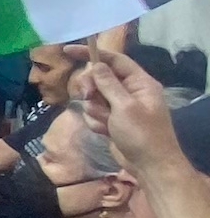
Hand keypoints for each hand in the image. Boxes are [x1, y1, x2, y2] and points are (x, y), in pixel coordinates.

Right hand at [68, 45, 187, 174]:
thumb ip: (109, 84)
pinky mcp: (112, 120)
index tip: (67, 51)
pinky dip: (95, 122)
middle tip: (88, 97)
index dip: (92, 53)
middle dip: (91, 89)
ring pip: (93, 98)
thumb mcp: (125, 107)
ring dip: (94, 110)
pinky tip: (105, 132)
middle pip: (99, 78)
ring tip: (106, 123)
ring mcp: (120, 107)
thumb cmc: (142, 134)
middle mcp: (130, 91)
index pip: (114, 60)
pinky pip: (93, 113)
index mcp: (139, 83)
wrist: (150, 166)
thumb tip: (96, 65)